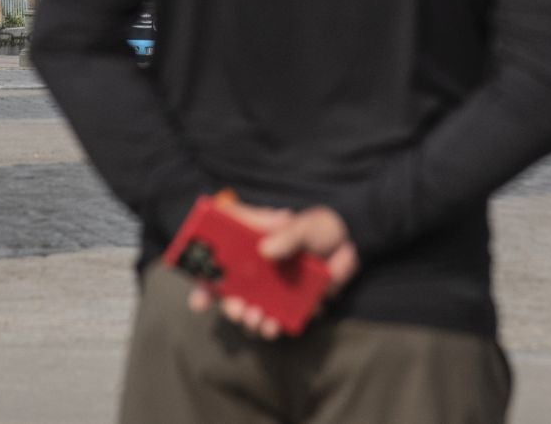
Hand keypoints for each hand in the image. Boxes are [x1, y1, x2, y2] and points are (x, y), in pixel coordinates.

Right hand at [184, 204, 357, 340]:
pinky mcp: (288, 304)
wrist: (353, 243)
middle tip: (238, 310)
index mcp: (249, 243)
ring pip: (249, 309)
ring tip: (258, 320)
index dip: (202, 279)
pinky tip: (274, 326)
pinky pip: (274, 320)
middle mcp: (254, 269)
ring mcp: (270, 288)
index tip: (198, 300)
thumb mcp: (306, 224)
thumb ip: (289, 234)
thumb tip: (267, 250)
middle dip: (229, 306)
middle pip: (229, 292)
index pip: (216, 261)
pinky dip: (271, 327)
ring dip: (248, 320)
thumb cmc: (322, 227)